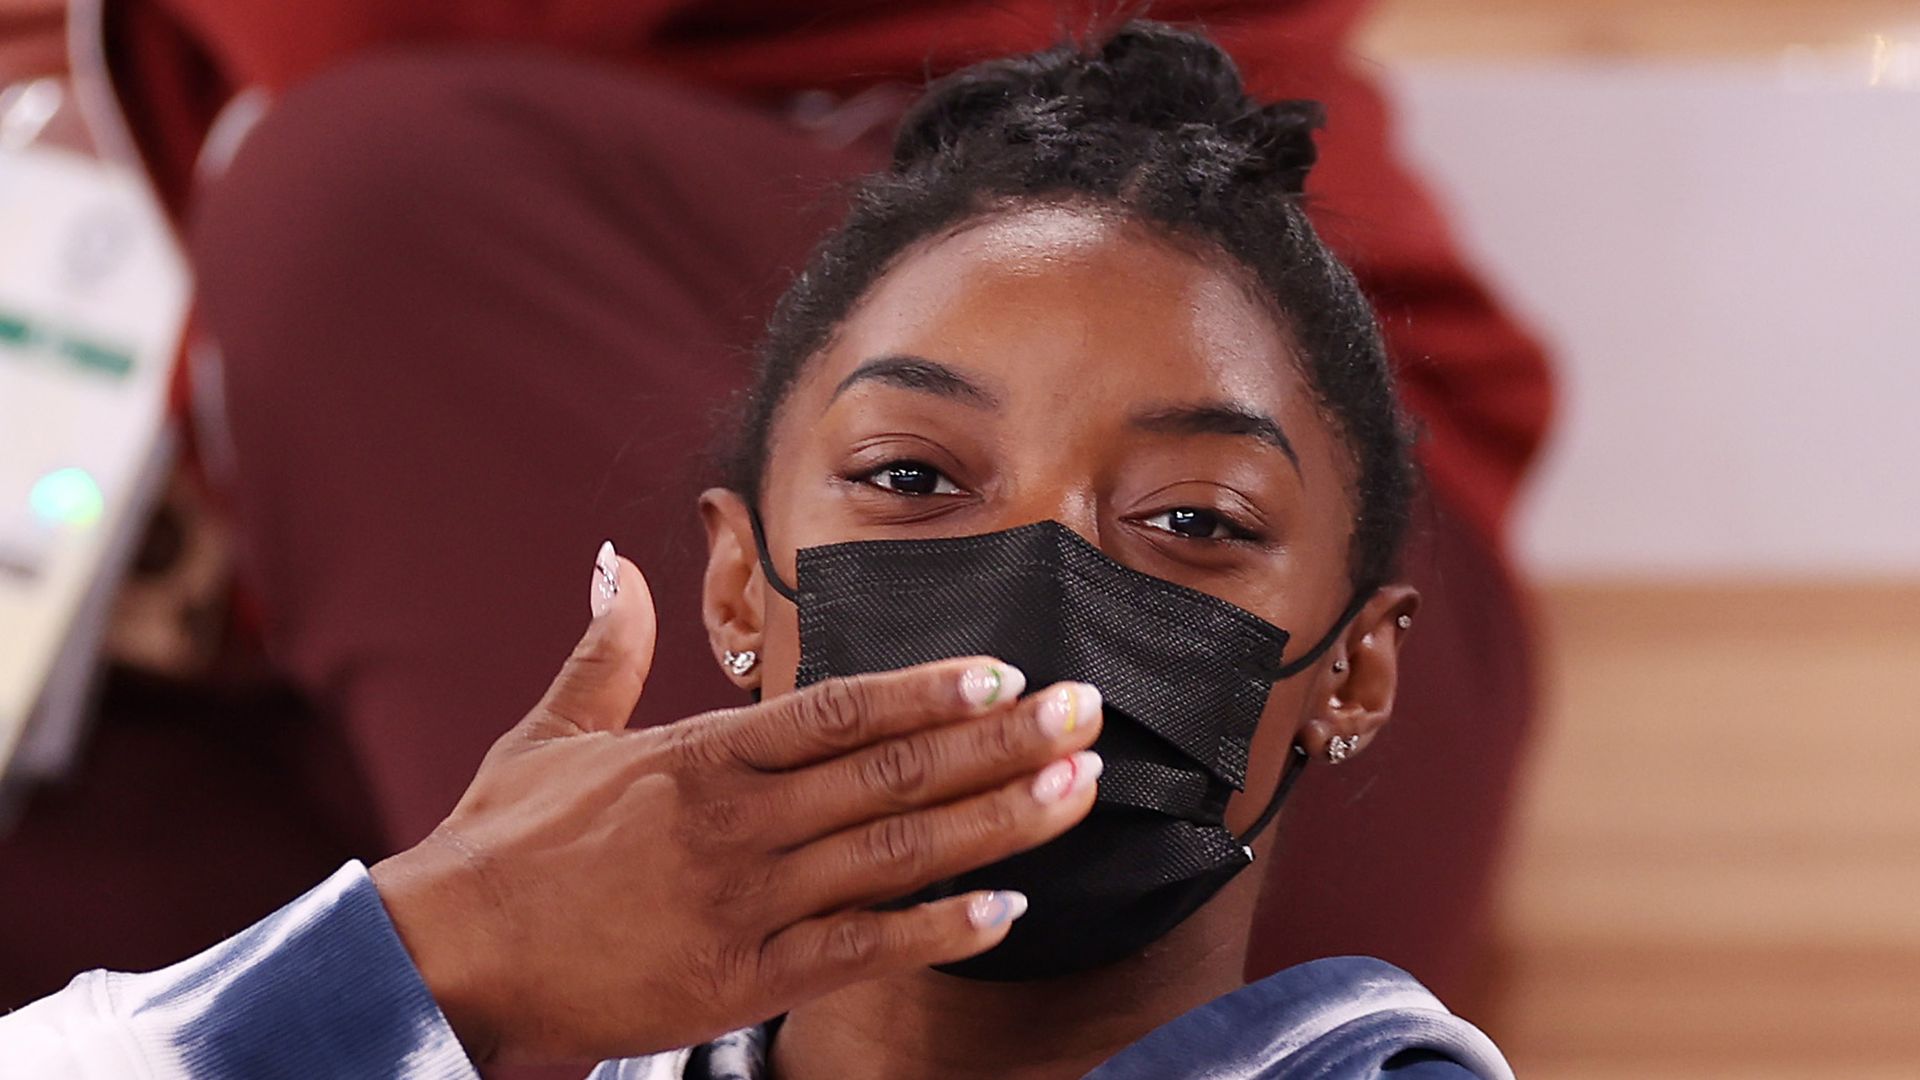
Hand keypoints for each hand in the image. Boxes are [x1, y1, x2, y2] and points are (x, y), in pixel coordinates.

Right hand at [370, 543, 1102, 1065]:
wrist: (449, 955)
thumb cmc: (503, 843)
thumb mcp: (553, 732)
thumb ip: (606, 648)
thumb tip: (615, 562)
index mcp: (699, 757)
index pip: (836, 710)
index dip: (928, 691)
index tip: (1005, 672)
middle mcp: (734, 823)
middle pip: (890, 775)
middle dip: (996, 743)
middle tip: (1084, 716)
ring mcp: (744, 903)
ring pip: (893, 856)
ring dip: (995, 823)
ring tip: (1075, 793)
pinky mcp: (741, 979)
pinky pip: (859, 950)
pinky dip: (937, 931)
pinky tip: (1007, 911)